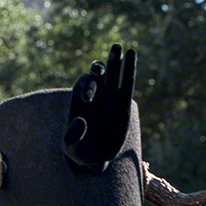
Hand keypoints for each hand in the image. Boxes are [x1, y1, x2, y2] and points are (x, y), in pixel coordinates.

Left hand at [64, 44, 136, 172]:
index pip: (84, 85)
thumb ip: (74, 138)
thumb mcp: (74, 149)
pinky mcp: (123, 102)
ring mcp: (109, 96)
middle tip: (102, 66)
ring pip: (112, 72)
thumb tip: (81, 121)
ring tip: (118, 47)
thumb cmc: (81, 152)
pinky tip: (131, 52)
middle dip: (100, 66)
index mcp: (80, 101)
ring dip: (115, 59)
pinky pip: (127, 81)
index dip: (87, 88)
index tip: (87, 100)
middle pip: (97, 73)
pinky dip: (129, 67)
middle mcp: (95, 94)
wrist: (96, 157)